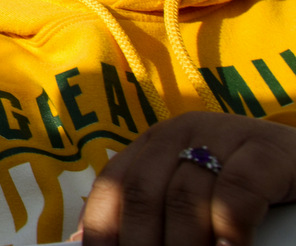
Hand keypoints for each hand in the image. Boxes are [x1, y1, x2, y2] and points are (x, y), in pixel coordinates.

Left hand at [79, 112, 295, 245]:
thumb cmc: (246, 188)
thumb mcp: (196, 196)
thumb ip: (158, 213)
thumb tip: (98, 245)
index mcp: (155, 143)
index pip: (114, 182)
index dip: (100, 223)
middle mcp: (182, 132)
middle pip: (142, 192)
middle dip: (140, 241)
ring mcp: (224, 134)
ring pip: (185, 196)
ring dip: (183, 244)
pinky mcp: (266, 149)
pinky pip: (236, 191)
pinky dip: (227, 228)